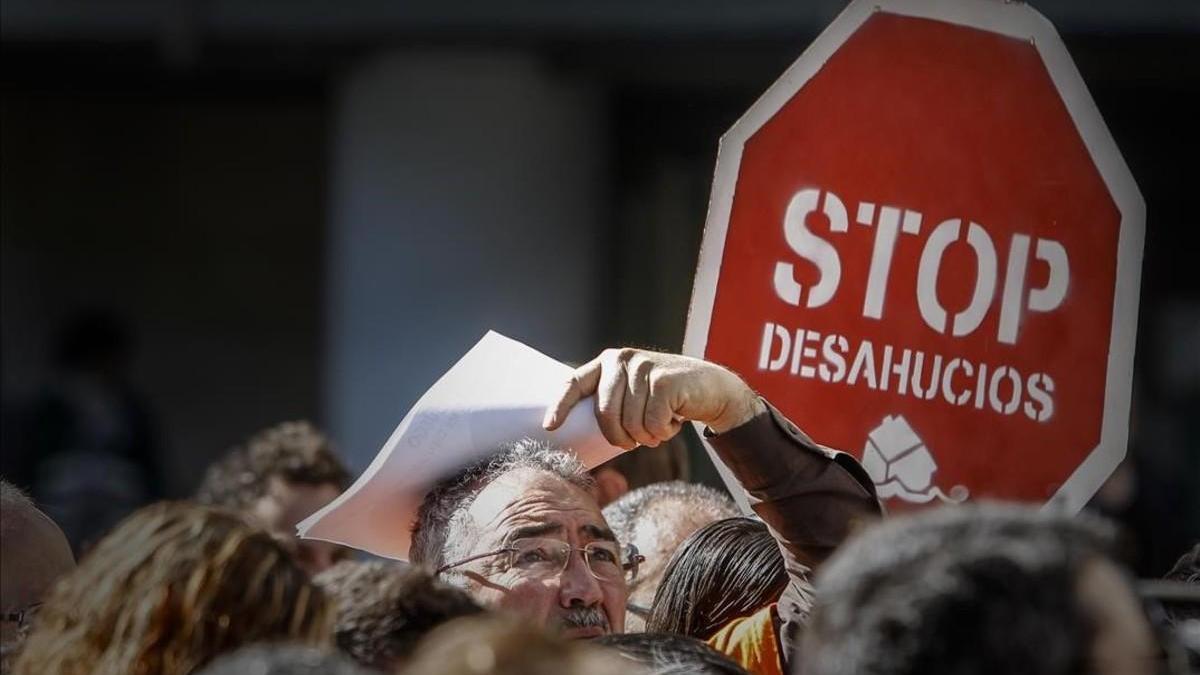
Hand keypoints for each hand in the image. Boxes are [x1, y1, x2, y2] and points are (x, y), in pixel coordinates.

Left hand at [543, 348, 764, 449]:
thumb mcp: (634, 394)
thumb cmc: (666, 399)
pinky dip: (664, 432)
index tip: (550, 427)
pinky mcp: (665, 379)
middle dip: (620, 438)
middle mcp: (622, 360)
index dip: (560, 405)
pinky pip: (653, 424)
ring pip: (632, 423)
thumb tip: (577, 433)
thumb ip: (611, 403)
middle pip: (605, 414)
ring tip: (660, 425)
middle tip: (635, 442)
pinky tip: (674, 420)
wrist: (711, 388)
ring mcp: (644, 367)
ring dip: (648, 436)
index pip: (575, 382)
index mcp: (608, 363)